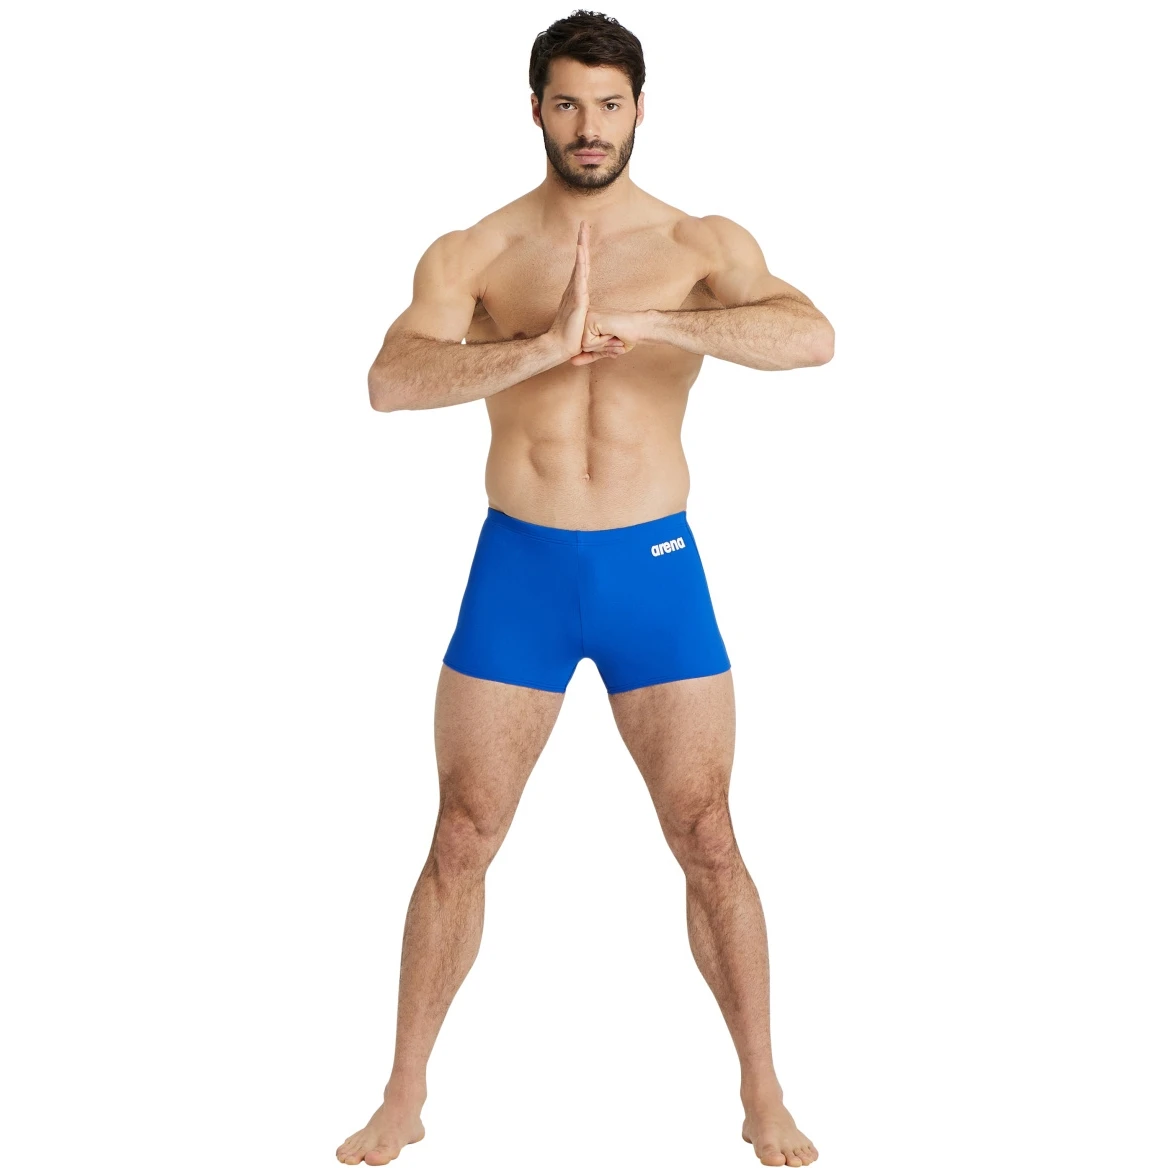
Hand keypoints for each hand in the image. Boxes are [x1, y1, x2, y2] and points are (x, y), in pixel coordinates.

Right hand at [545, 221, 629, 364]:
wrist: (559, 347)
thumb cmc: (572, 340)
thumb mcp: (590, 330)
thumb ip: (600, 328)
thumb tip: (615, 337)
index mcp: (577, 294)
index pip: (583, 268)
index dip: (584, 253)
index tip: (585, 237)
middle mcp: (573, 289)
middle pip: (580, 260)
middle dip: (582, 241)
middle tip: (584, 224)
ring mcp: (574, 293)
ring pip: (580, 264)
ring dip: (581, 246)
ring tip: (583, 230)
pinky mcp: (577, 299)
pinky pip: (579, 276)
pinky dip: (580, 262)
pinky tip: (581, 250)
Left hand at [570, 308, 646, 364]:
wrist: (639, 327)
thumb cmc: (625, 337)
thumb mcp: (604, 348)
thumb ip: (589, 354)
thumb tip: (572, 362)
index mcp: (587, 321)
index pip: (583, 346)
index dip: (599, 348)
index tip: (612, 338)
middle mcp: (584, 317)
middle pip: (582, 347)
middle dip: (601, 347)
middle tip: (613, 336)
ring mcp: (586, 316)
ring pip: (584, 346)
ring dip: (602, 344)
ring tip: (612, 334)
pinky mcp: (589, 319)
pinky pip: (589, 343)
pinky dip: (602, 341)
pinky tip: (610, 331)